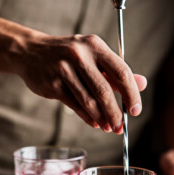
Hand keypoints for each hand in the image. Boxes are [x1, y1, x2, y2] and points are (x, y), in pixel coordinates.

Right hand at [15, 33, 146, 132]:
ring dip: (101, 118)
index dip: (131, 94)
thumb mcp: (93, 56)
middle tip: (120, 127)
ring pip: (88, 100)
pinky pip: (74, 105)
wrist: (30, 52)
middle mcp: (80, 55)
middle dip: (115, 112)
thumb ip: (116, 71)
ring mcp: (63, 69)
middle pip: (104, 90)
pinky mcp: (52, 84)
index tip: (135, 111)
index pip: (121, 72)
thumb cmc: (68, 55)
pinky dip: (87, 117)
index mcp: (95, 46)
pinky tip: (95, 122)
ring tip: (109, 128)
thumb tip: (142, 84)